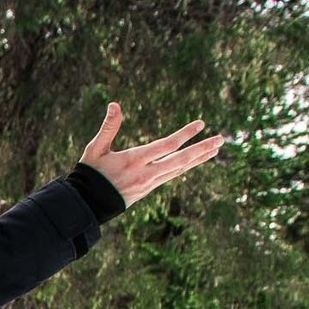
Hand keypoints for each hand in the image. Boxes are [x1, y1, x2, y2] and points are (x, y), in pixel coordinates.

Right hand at [80, 103, 225, 206]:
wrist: (88, 204)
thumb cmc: (90, 174)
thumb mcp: (95, 149)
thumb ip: (108, 127)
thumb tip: (114, 104)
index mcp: (135, 160)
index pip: (167, 145)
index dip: (185, 134)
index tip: (201, 124)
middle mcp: (146, 173)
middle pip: (180, 159)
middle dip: (202, 148)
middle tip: (221, 139)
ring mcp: (149, 183)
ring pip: (180, 168)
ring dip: (199, 158)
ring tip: (215, 149)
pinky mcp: (149, 189)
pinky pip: (173, 175)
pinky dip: (186, 166)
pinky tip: (195, 160)